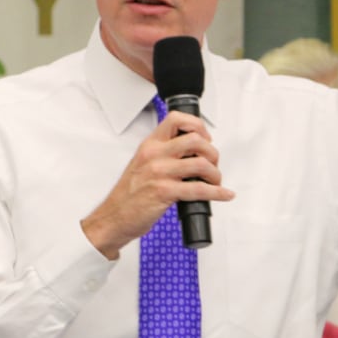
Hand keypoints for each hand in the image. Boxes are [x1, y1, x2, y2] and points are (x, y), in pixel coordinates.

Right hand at [80, 110, 234, 258]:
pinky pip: (199, 189)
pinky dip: (217, 192)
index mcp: (149, 145)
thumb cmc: (128, 195)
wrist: (113, 217)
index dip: (198, 125)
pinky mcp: (164, 192)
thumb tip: (191, 153)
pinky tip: (223, 194)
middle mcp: (154, 155)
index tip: (205, 138)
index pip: (176, 119)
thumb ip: (162, 155)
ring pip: (201, 164)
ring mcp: (159, 173)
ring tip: (215, 181)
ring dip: (216, 174)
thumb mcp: (142, 164)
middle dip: (212, 153)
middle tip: (212, 164)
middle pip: (196, 140)